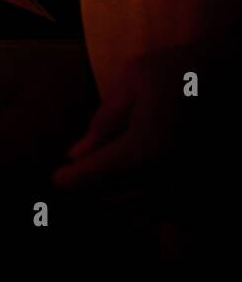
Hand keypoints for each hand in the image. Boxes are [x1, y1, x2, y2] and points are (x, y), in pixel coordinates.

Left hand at [53, 43, 213, 197]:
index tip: (58, 179)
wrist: (235, 73)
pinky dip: (152, 203)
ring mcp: (193, 187)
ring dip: (122, 198)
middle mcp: (171, 176)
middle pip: (117, 198)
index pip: (95, 176)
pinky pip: (173, 210)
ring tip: (110, 177)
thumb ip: (104, 122)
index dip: (71, 179)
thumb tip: (77, 154)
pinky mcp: (210, 189)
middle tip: (82, 174)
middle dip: (95, 188)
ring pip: (144, 209)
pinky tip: (144, 182)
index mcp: (146, 149)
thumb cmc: (180, 71)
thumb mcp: (132, 83)